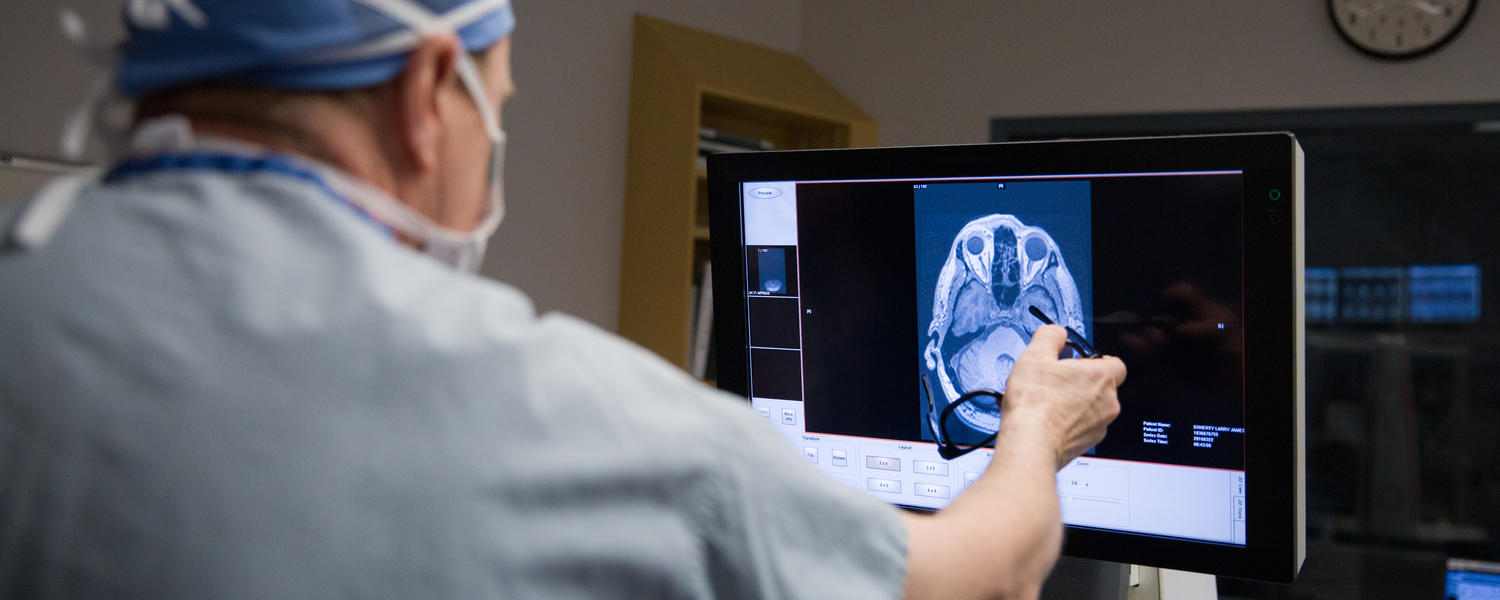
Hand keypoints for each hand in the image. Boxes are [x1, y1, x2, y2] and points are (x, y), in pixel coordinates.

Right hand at [1000, 325, 1125, 468]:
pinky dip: (1070, 422)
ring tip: (1048, 401)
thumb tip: (1055, 332)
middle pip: (1103, 386)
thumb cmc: (1036, 403)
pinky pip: (1083, 427)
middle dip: (1081, 382)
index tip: (1079, 361)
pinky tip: (1047, 419)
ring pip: (1093, 408)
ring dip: (1076, 403)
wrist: (1031, 443)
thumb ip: (1049, 336)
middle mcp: (1108, 402)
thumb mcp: (1034, 355)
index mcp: (1101, 376)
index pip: (1115, 363)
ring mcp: (1100, 425)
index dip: (1097, 360)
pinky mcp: (1088, 443)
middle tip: (1057, 380)